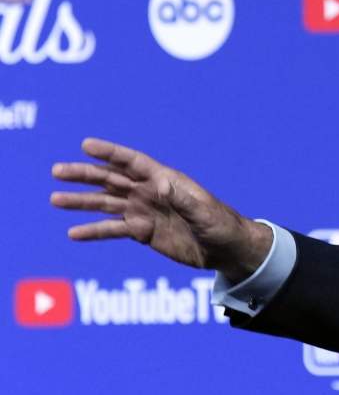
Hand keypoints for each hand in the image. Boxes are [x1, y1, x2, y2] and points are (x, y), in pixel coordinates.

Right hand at [50, 138, 271, 282]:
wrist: (226, 249)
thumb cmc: (220, 224)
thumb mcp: (204, 211)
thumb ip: (182, 198)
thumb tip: (160, 184)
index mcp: (166, 180)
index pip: (133, 162)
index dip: (110, 153)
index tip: (86, 145)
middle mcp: (150, 192)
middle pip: (112, 179)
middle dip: (85, 174)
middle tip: (57, 170)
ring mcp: (145, 212)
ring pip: (107, 203)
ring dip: (82, 202)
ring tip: (56, 199)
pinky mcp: (143, 232)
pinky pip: (113, 229)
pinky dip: (94, 231)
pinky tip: (73, 233)